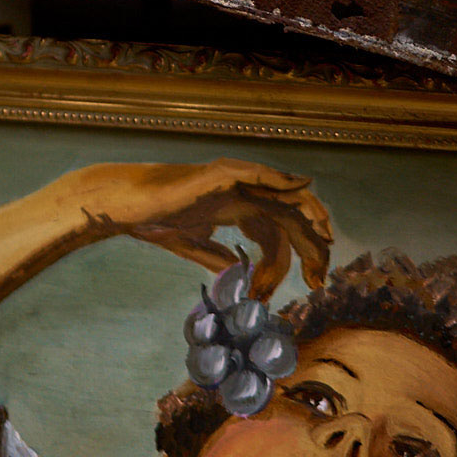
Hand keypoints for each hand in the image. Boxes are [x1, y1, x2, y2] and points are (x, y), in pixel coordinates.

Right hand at [66, 159, 331, 298]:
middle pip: (290, 214)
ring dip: (307, 216)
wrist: (131, 208)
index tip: (312, 282)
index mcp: (236, 206)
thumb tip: (240, 274)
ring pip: (283, 195)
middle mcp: (240, 191)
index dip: (300, 255)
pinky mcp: (222, 174)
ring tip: (324, 239)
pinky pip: (260, 175)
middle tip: (322, 275)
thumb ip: (220, 257)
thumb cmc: (158, 222)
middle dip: (311, 243)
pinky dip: (282, 180)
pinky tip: (302, 190)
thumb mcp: (196, 245)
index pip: (280, 229)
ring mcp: (232, 179)